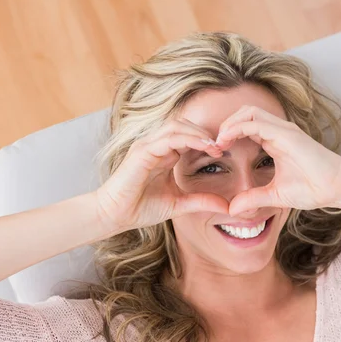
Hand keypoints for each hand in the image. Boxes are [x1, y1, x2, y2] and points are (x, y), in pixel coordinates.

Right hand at [95, 119, 229, 232]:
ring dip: (199, 133)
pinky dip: (188, 139)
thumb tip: (227, 206)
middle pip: (184, 125)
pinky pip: (169, 138)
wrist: (114, 216)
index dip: (207, 140)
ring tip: (215, 146)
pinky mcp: (142, 151)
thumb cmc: (140, 209)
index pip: (187, 135)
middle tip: (223, 146)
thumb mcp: (179, 205)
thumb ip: (201, 201)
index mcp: (164, 153)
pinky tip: (204, 147)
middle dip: (205, 132)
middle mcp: (155, 145)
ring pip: (177, 126)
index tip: (224, 151)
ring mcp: (147, 146)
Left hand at [216, 105, 340, 215]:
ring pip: (248, 112)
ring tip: (218, 141)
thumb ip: (253, 198)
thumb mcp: (275, 195)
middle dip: (225, 124)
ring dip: (229, 123)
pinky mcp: (286, 134)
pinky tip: (227, 141)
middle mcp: (278, 130)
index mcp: (275, 140)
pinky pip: (256, 123)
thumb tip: (232, 209)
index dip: (228, 134)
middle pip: (244, 113)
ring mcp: (283, 130)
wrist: (337, 188)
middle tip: (213, 144)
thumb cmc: (313, 189)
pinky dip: (237, 128)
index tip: (216, 151)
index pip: (246, 125)